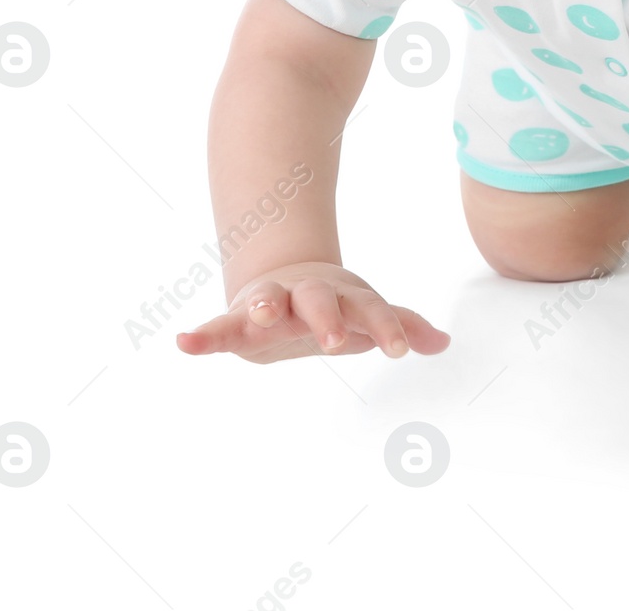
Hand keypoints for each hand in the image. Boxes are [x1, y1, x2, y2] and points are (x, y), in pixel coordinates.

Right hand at [175, 261, 450, 364]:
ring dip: (264, 307)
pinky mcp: (239, 318)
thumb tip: (444, 343)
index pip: (371, 310)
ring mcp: (271, 303)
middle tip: (336, 340)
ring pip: (268, 301)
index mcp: (343, 297)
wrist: (282, 277)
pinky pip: (219, 327)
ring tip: (257, 317)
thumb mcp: (365, 312)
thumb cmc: (331, 304)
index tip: (401, 351)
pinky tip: (184, 342)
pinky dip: (203, 335)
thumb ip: (400, 325)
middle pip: (320, 301)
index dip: (388, 328)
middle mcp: (307, 295)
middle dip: (327, 318)